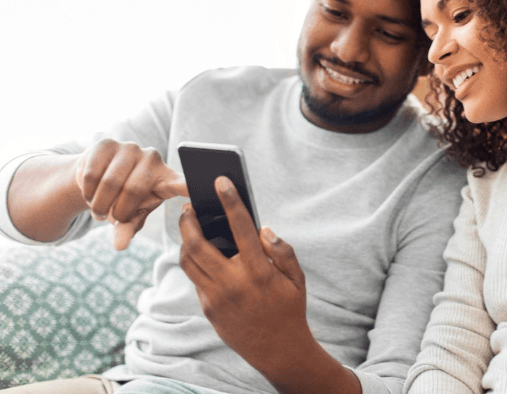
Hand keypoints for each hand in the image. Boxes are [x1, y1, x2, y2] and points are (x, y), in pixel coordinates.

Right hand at [74, 138, 187, 249]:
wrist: (95, 177)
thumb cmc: (122, 200)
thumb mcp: (130, 216)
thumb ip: (128, 228)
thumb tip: (119, 246)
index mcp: (167, 179)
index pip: (183, 184)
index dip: (193, 185)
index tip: (214, 185)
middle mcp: (152, 159)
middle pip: (133, 191)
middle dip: (116, 211)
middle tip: (109, 218)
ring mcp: (130, 148)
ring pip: (110, 183)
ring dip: (98, 204)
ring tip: (99, 208)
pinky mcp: (106, 143)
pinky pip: (92, 174)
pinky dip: (86, 191)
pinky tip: (90, 192)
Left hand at [178, 176, 359, 393]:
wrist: (278, 350)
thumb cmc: (290, 309)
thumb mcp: (297, 279)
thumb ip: (283, 251)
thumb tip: (263, 229)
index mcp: (259, 271)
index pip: (241, 228)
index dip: (230, 201)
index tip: (221, 181)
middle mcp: (233, 283)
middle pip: (198, 243)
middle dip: (189, 220)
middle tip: (189, 205)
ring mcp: (216, 297)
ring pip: (188, 261)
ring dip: (184, 239)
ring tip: (189, 225)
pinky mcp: (207, 308)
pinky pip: (194, 278)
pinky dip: (193, 260)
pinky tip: (199, 250)